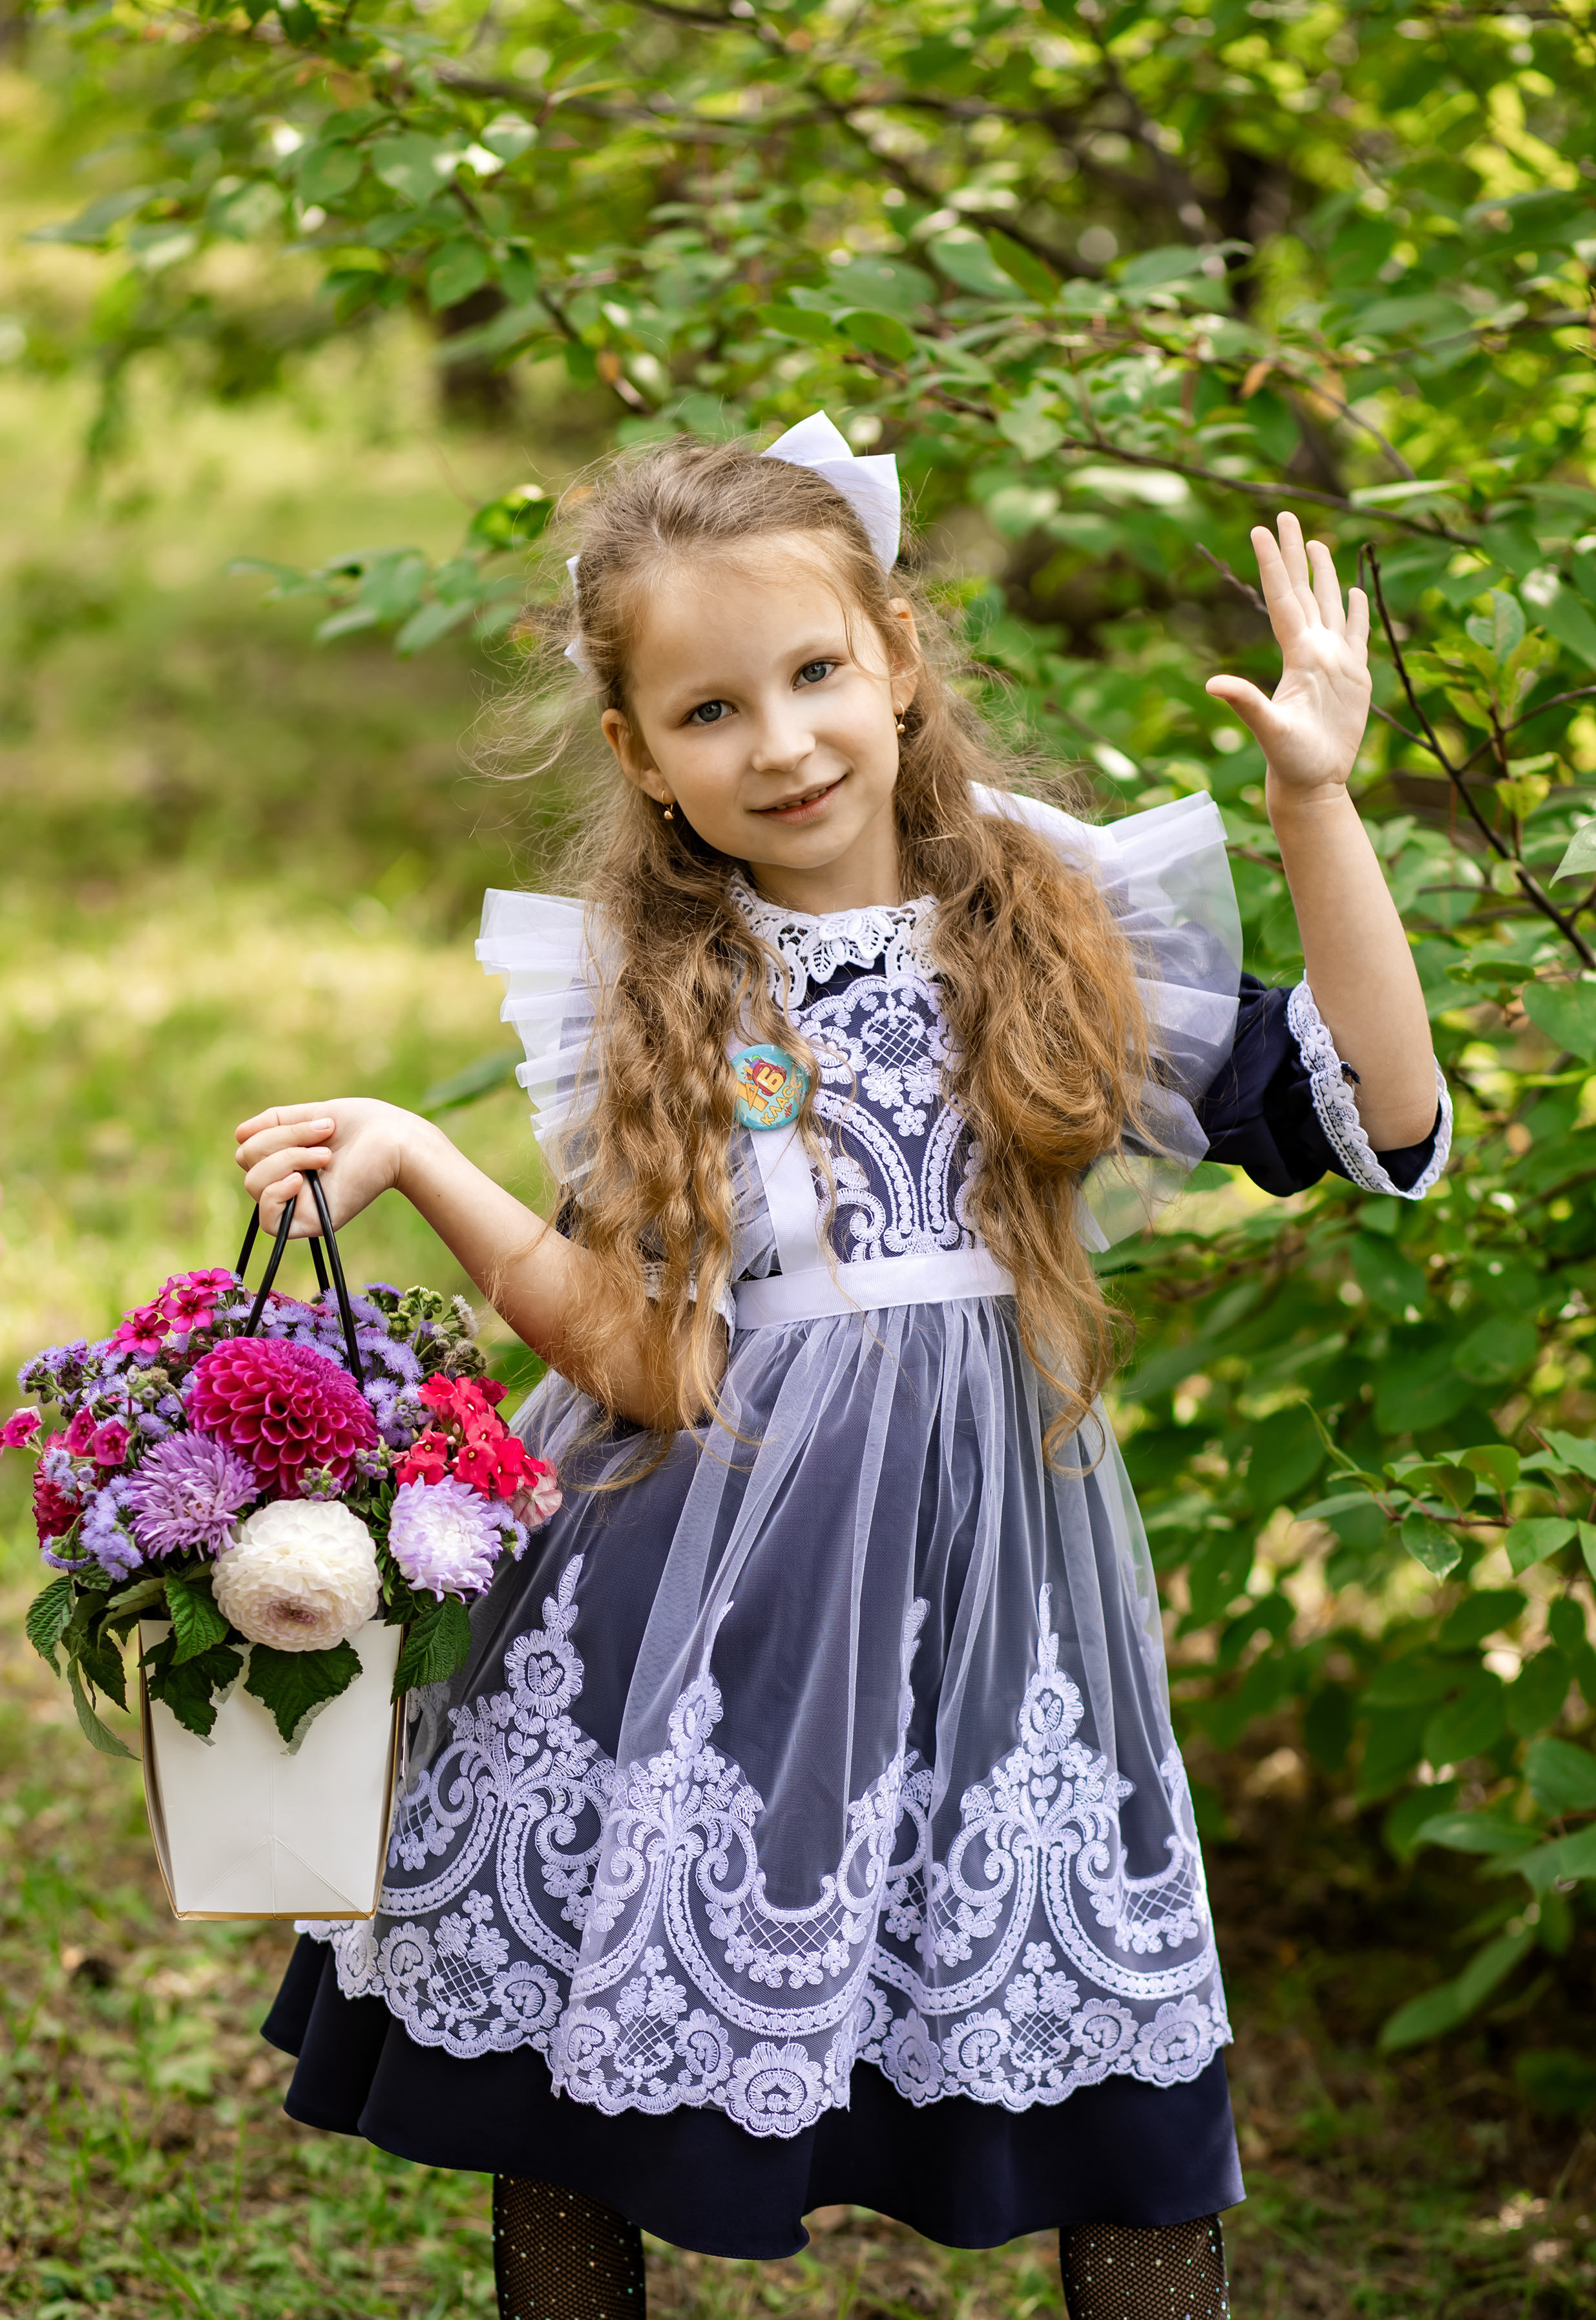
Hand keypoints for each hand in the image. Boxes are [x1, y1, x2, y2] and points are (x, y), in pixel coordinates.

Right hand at [234, 1099, 420, 1236]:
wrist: (395, 1140)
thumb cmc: (363, 1125)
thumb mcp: (311, 1114)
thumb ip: (275, 1122)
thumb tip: (239, 1134)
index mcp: (286, 1156)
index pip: (248, 1148)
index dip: (268, 1131)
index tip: (312, 1120)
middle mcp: (287, 1181)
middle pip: (246, 1161)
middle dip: (282, 1139)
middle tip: (325, 1134)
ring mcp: (295, 1202)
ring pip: (254, 1183)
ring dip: (288, 1159)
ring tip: (326, 1156)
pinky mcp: (307, 1222)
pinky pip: (268, 1220)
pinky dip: (275, 1194)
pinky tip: (299, 1180)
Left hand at [1205, 513, 1371, 803]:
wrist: (1314, 782)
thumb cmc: (1289, 760)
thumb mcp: (1268, 728)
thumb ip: (1245, 703)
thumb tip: (1212, 684)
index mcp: (1295, 654)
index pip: (1282, 597)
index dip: (1272, 563)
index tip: (1260, 528)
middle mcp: (1313, 650)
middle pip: (1302, 589)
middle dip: (1293, 552)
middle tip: (1284, 515)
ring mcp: (1334, 661)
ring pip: (1327, 604)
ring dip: (1322, 574)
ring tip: (1316, 543)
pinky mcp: (1354, 676)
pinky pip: (1356, 634)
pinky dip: (1355, 610)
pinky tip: (1354, 591)